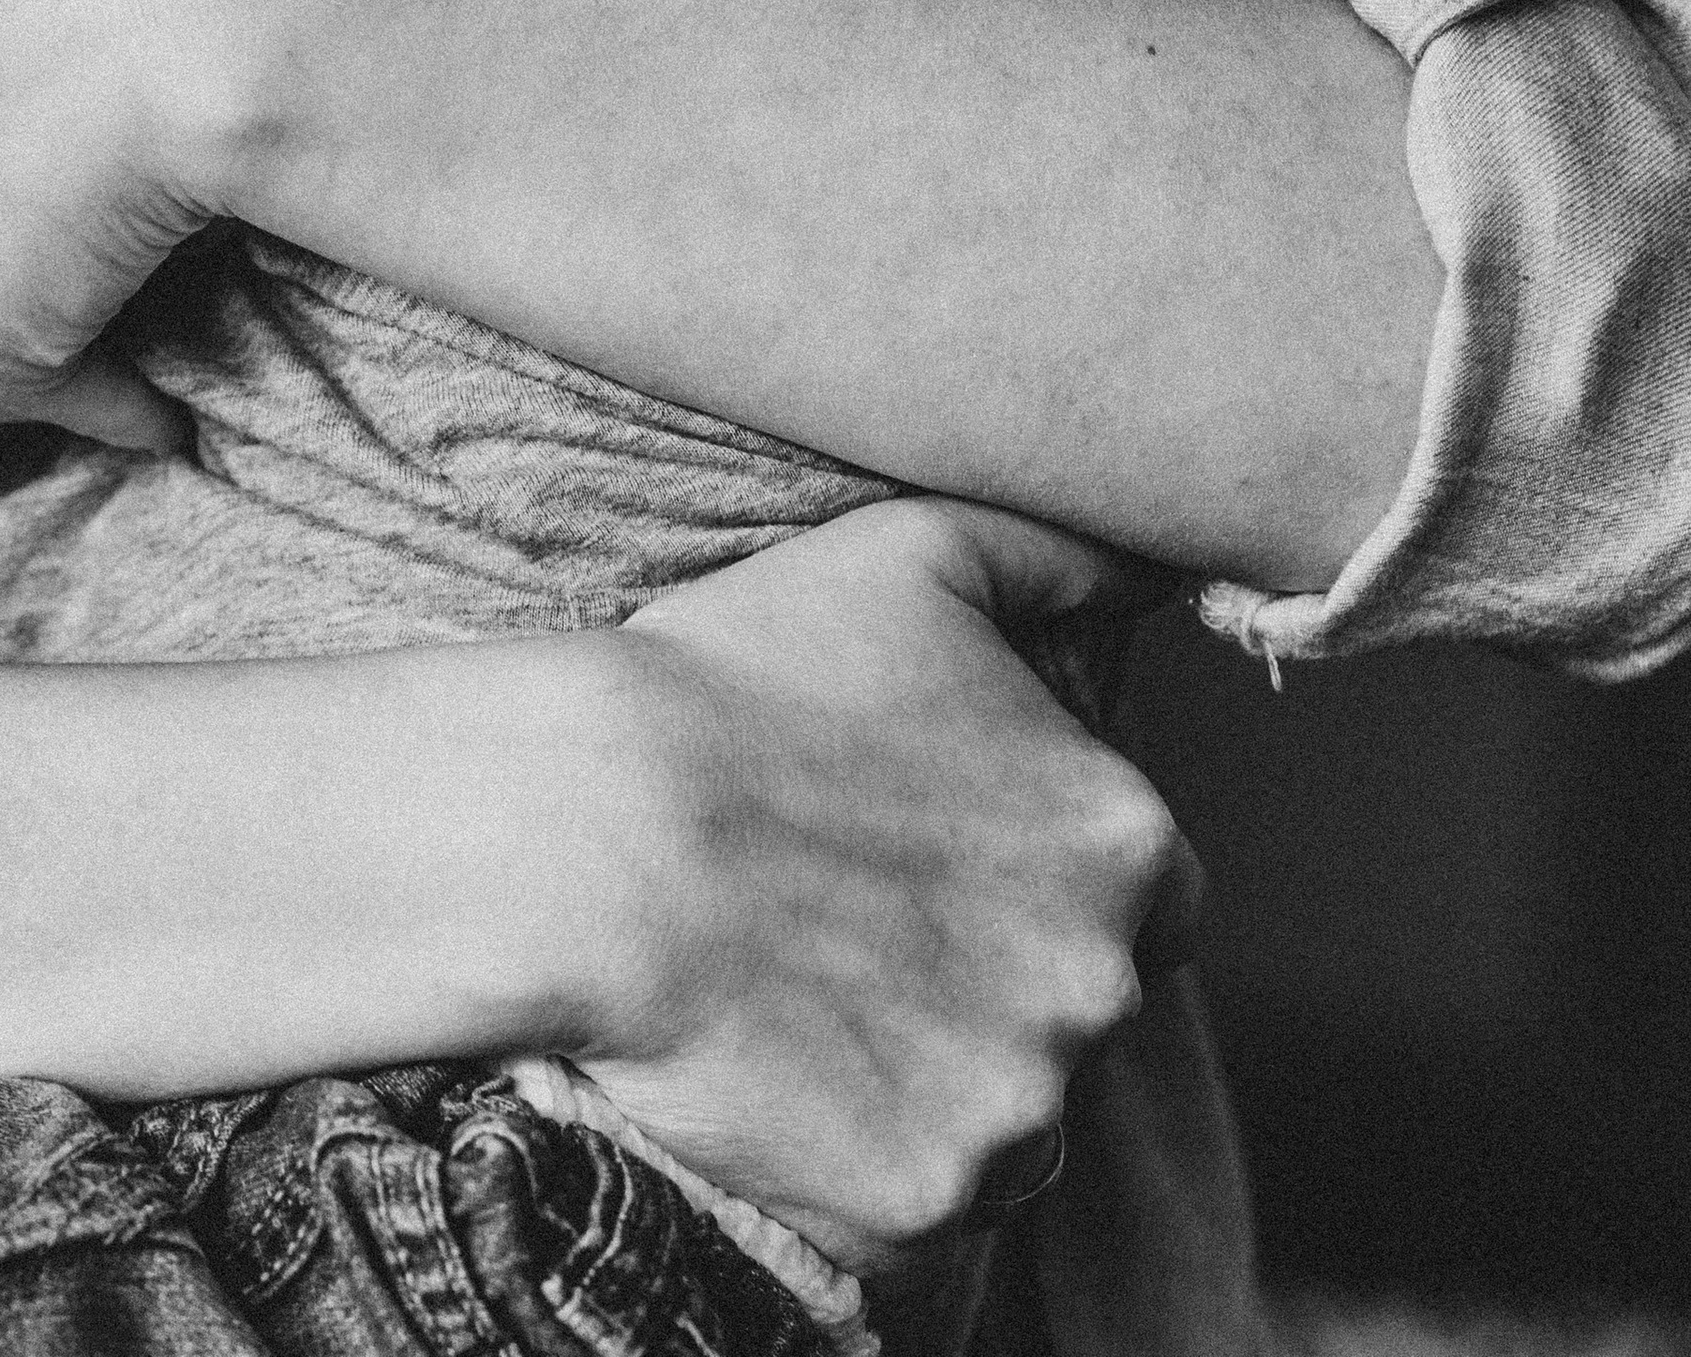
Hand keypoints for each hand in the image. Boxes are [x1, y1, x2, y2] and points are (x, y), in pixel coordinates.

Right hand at [569, 499, 1195, 1271]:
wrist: (593, 831)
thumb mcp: (920, 551)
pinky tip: (780, 1066)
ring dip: (939, 1069)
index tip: (935, 846)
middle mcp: (1102, 992)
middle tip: (855, 908)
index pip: (1148, 890)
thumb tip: (1166, 564)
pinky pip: (921, 1199)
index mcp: (1125, 844)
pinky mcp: (921, 1207)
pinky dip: (865, 1153)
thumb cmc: (745, 675)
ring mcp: (1015, 1114)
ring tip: (807, 988)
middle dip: (995, 967)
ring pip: (1009, 1112)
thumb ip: (1070, 555)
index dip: (1042, 865)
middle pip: (1078, 1003)